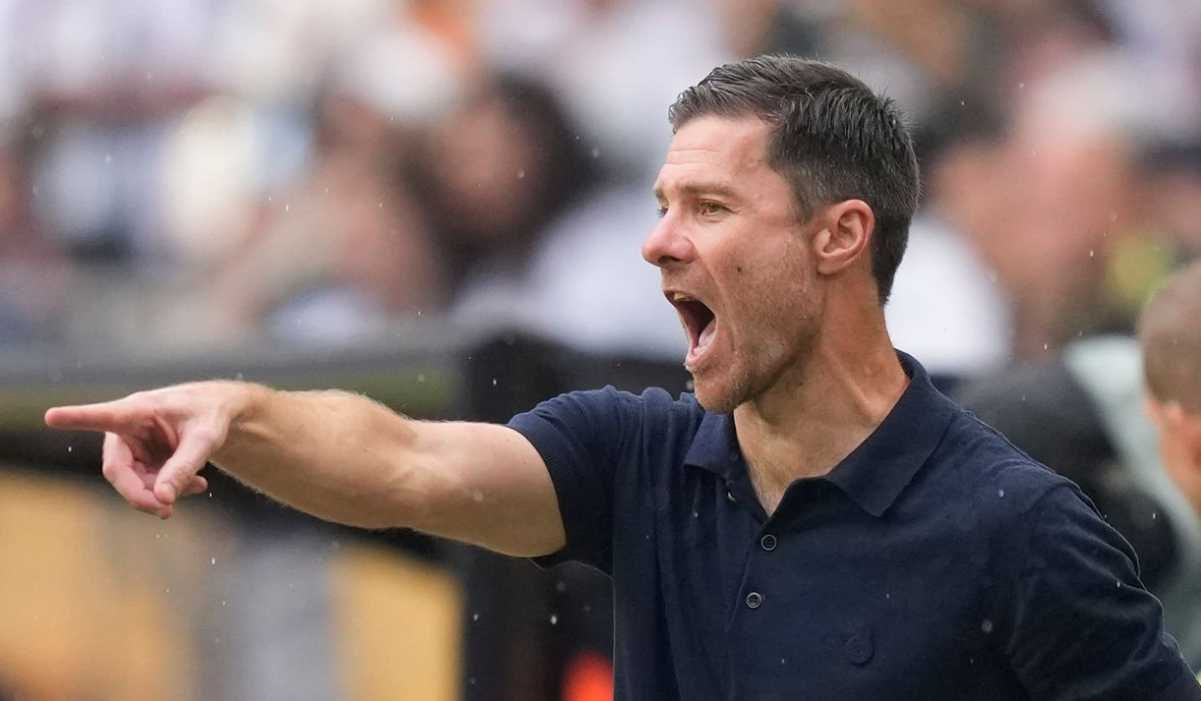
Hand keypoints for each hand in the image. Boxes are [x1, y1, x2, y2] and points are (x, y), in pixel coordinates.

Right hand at [44, 384, 236, 517]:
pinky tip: (197, 485)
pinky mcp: (140, 460)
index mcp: (138, 410)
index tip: (51, 416)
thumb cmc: (211, 415)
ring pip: (132, 482)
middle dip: (140, 494)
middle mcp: (126, 428)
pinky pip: (146, 484)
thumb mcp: (206, 439)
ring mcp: (131, 446)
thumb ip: (184, 467)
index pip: (103, 415)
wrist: (219, 411)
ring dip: (160, 493)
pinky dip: (170, 490)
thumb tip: (162, 500)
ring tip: (197, 486)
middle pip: (117, 470)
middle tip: (166, 510)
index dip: (76, 418)